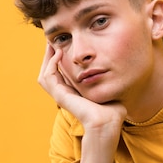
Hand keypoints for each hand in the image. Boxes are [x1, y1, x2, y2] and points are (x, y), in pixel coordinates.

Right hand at [38, 43, 126, 162]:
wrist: (108, 123)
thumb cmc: (113, 110)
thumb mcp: (108, 88)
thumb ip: (106, 78)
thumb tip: (116, 66)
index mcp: (74, 93)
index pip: (61, 73)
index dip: (60, 58)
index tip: (65, 43)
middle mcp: (65, 94)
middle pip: (49, 72)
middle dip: (50, 55)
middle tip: (53, 40)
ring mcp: (61, 96)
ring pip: (45, 73)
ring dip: (47, 57)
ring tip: (53, 43)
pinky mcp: (60, 96)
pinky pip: (49, 77)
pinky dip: (52, 64)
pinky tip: (59, 53)